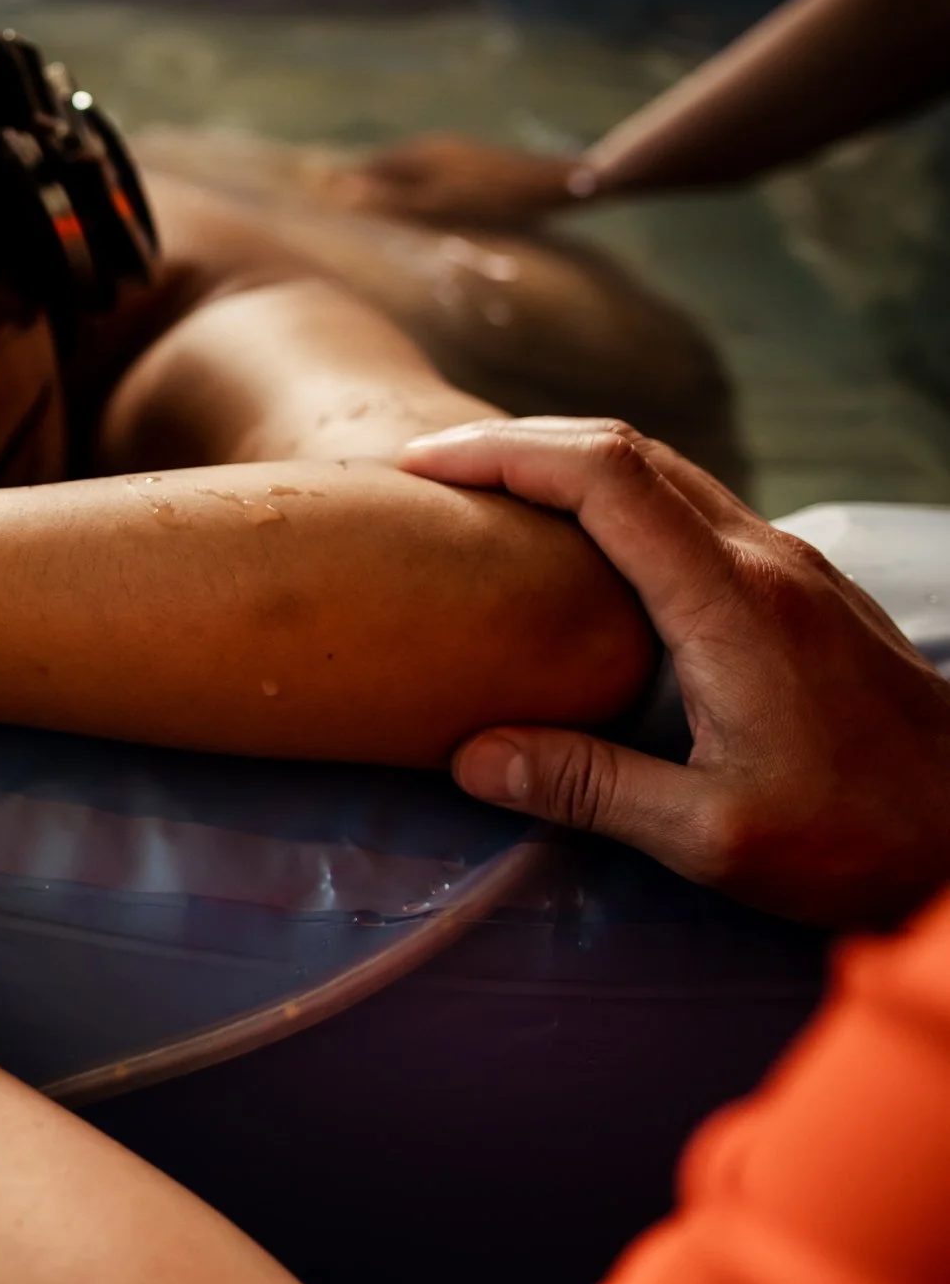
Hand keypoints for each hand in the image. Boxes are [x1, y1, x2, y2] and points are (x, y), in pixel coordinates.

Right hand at [330, 135, 594, 226]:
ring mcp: (455, 153)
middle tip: (338, 204)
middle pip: (386, 166)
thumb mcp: (435, 205)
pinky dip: (413, 189)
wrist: (555, 184)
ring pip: (408, 170)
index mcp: (418, 154)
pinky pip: (428, 175)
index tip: (316, 197)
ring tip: (374, 209)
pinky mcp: (473, 164)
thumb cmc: (493, 200)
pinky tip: (419, 206)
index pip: (366, 168)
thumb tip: (337, 193)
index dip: (342, 182)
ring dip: (389, 186)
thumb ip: (387, 200)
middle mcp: (432, 146)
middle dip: (363, 182)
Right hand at [401, 417, 949, 929]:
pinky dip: (612, 500)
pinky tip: (575, 549)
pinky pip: (688, 508)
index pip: (604, 476)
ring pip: (663, 470)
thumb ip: (591, 788)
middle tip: (427, 470)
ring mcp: (789, 568)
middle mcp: (764, 560)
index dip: (503, 454)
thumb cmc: (862, 839)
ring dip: (566, 464)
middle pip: (628, 449)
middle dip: (517, 443)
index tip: (421, 469)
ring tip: (483, 496)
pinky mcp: (800, 592)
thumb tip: (472, 756)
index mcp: (733, 601)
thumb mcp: (715, 835)